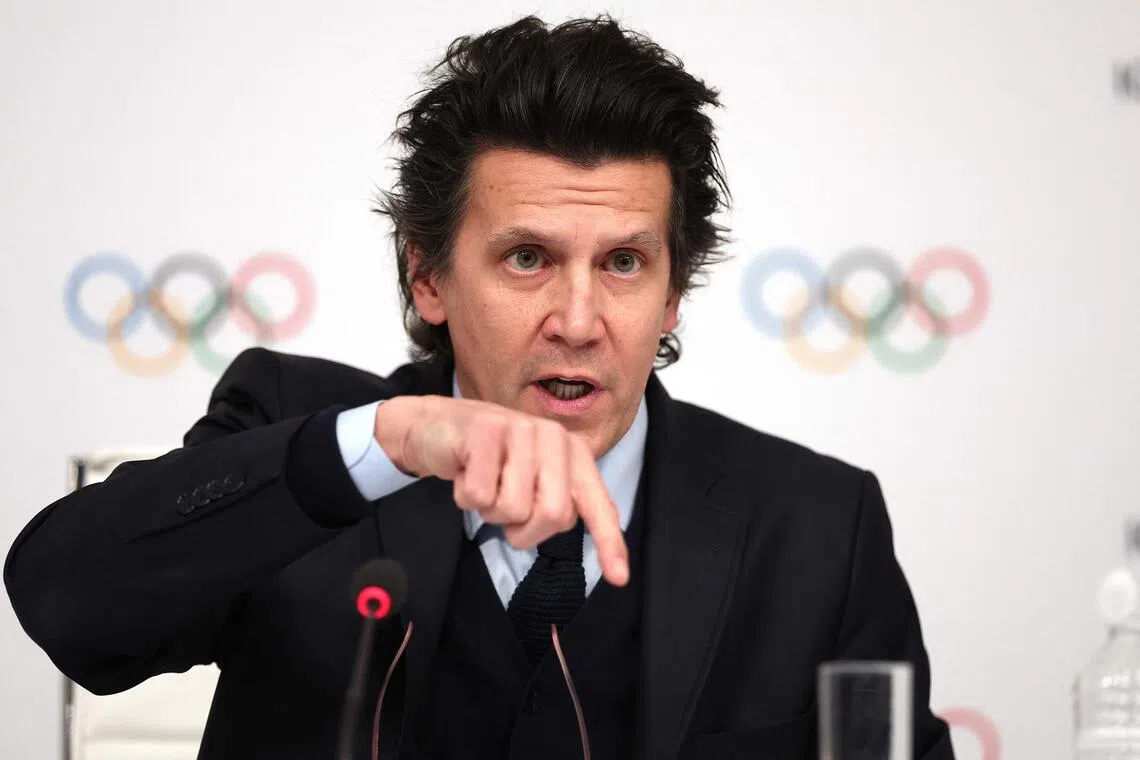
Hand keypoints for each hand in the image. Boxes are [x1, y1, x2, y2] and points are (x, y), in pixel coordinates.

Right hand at [374, 395, 628, 585]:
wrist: (435, 428)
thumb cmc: (487, 463)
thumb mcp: (528, 481)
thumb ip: (554, 502)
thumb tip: (570, 526)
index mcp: (572, 453)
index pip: (596, 503)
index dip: (608, 542)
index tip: (618, 578)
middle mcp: (553, 437)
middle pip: (553, 515)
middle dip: (523, 530)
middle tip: (503, 510)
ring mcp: (520, 430)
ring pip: (512, 508)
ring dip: (489, 510)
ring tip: (482, 483)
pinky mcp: (485, 431)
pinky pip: (479, 495)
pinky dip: (465, 497)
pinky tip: (464, 472)